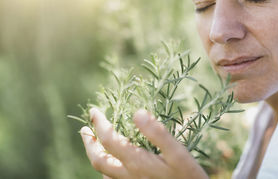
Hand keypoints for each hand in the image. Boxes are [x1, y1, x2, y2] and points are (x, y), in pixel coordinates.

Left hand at [81, 108, 208, 178]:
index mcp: (136, 162)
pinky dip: (106, 167)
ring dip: (95, 154)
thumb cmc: (188, 175)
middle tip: (85, 128)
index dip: (99, 123)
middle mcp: (128, 175)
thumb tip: (137, 113)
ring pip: (103, 172)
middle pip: (97, 159)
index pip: (108, 139)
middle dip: (88, 142)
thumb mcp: (178, 152)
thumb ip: (158, 133)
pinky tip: (112, 160)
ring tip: (94, 141)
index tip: (94, 110)